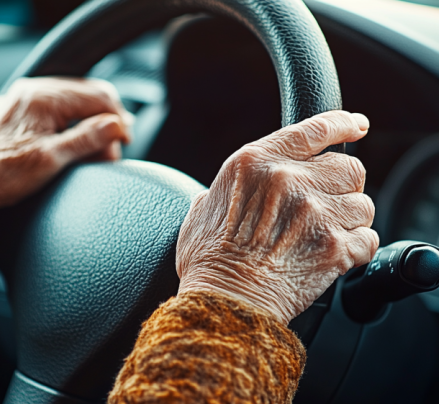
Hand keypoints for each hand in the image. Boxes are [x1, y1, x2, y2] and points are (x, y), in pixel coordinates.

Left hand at [0, 77, 131, 222]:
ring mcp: (29, 99)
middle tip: (112, 150)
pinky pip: (61, 109)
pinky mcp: (25, 111)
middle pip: (89, 95)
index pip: (97, 96)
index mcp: (43, 97)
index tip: (125, 141)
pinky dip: (76, 125)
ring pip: (77, 102)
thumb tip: (116, 126)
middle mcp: (35, 90)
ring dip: (92, 124)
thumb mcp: (50, 159)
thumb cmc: (1, 173)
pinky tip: (79, 144)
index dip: (118, 118)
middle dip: (107, 121)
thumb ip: (86, 139)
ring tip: (97, 152)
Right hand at [176, 111, 378, 323]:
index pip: (314, 129)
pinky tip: (333, 255)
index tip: (356, 126)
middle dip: (343, 185)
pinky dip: (355, 248)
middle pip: (348, 167)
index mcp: (256, 163)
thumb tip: (229, 191)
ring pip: (362, 204)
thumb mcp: (202, 209)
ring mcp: (314, 213)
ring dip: (349, 219)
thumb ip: (225, 190)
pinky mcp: (334, 247)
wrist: (223, 302)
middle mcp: (288, 180)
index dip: (343, 124)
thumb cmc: (208, 260)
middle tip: (326, 203)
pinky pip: (367, 239)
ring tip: (324, 234)